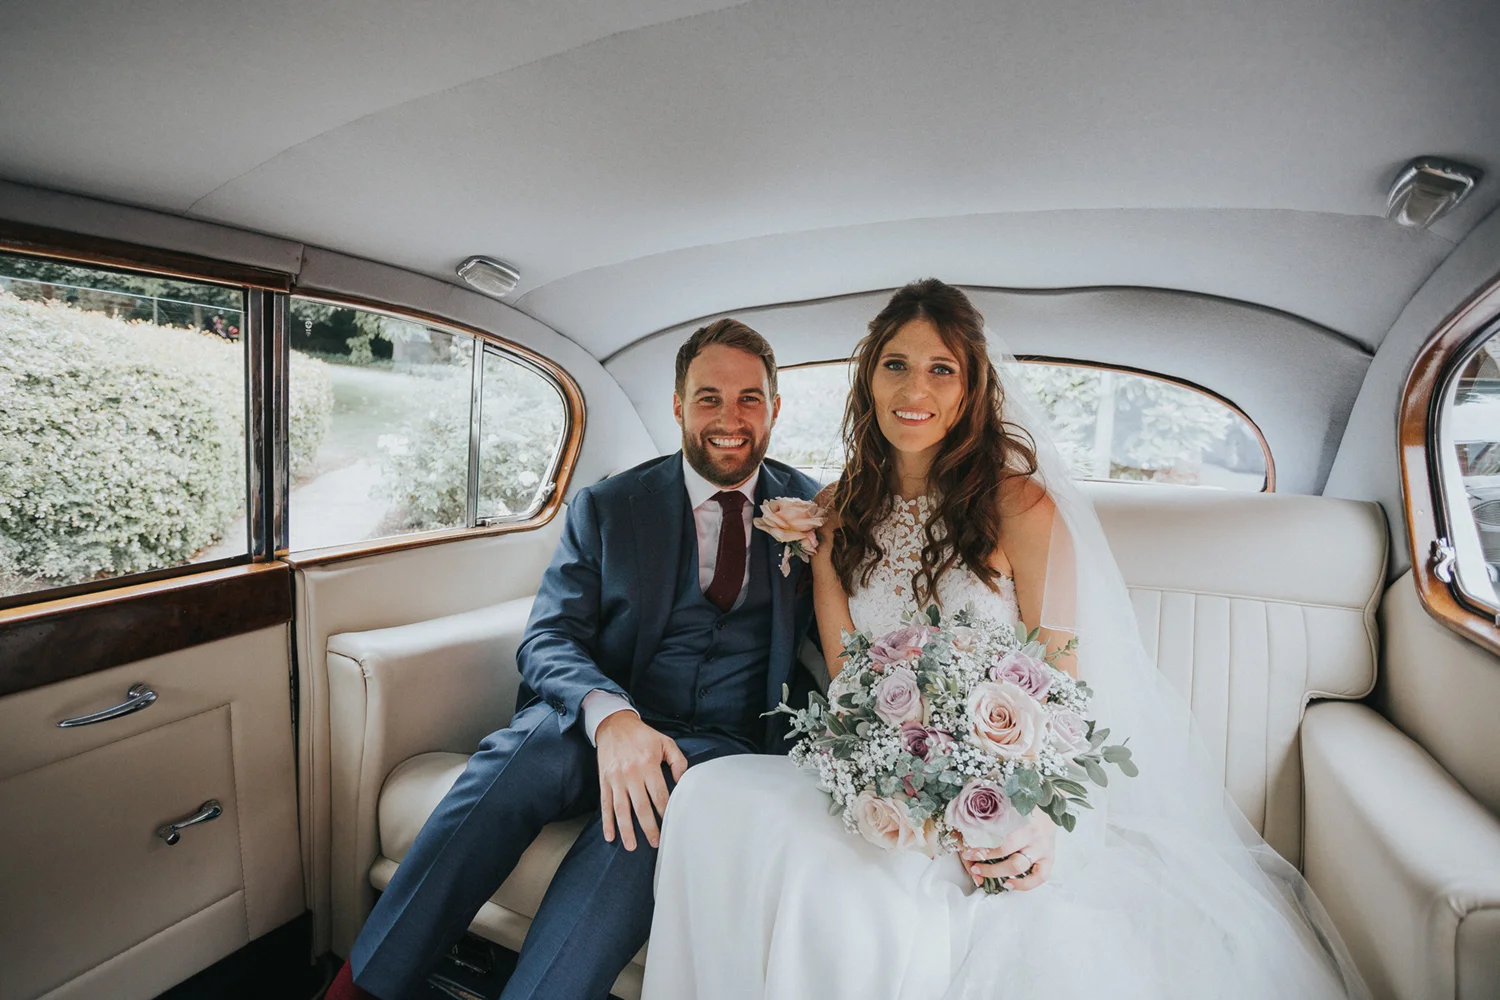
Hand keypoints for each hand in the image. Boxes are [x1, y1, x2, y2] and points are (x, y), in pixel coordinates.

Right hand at [595, 712, 688, 850]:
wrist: (614, 724)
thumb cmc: (642, 735)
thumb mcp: (665, 742)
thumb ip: (677, 762)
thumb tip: (682, 782)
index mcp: (648, 764)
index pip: (659, 794)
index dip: (665, 811)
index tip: (671, 824)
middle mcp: (631, 773)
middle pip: (641, 806)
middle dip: (649, 827)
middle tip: (655, 843)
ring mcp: (616, 778)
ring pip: (621, 809)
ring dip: (626, 830)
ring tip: (632, 847)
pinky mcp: (604, 780)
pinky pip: (605, 804)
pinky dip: (606, 821)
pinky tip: (610, 836)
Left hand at [961, 810, 1056, 890]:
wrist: (1052, 810)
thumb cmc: (1028, 809)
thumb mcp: (1014, 806)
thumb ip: (998, 812)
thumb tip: (972, 816)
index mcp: (1026, 826)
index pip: (1005, 845)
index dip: (986, 852)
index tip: (969, 854)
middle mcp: (1036, 841)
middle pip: (1013, 862)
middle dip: (990, 868)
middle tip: (974, 867)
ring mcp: (1043, 852)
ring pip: (1022, 869)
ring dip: (1001, 875)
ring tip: (985, 875)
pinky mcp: (1049, 860)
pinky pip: (1039, 878)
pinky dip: (1024, 885)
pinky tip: (1009, 884)